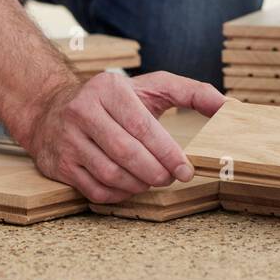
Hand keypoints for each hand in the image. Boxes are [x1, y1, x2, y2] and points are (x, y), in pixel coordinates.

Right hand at [20, 70, 224, 202]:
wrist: (50, 108)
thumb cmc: (112, 99)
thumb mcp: (150, 86)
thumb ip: (191, 92)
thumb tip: (228, 106)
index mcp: (108, 89)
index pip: (142, 126)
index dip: (167, 152)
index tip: (186, 169)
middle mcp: (82, 111)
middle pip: (126, 153)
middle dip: (156, 172)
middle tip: (172, 177)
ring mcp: (68, 139)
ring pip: (112, 175)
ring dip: (140, 184)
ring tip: (154, 180)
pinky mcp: (60, 165)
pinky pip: (96, 190)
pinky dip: (121, 194)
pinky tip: (132, 185)